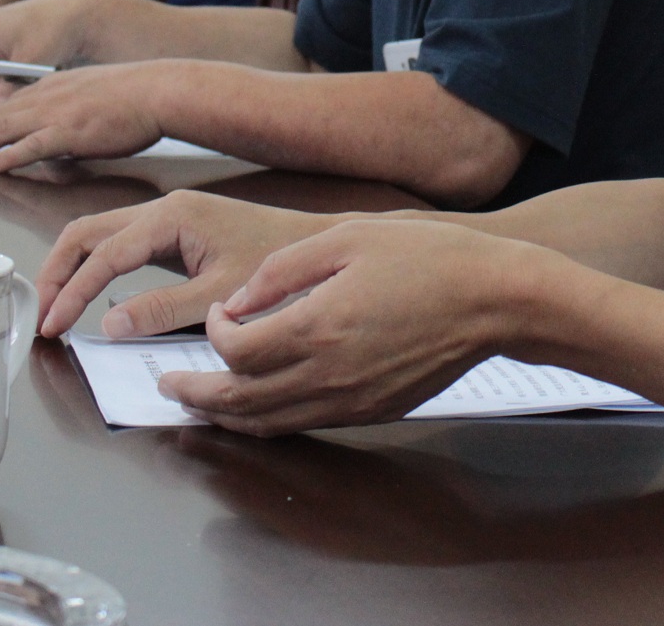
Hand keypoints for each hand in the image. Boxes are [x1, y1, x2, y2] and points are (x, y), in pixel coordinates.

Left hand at [0, 62, 166, 170]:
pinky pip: (29, 146)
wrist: (158, 89)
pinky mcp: (69, 131)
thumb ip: (68, 110)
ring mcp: (56, 114)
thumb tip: (58, 134)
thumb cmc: (135, 95)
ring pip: (2, 130)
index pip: (5, 107)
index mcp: (51, 88)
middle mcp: (46, 97)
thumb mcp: (91, 94)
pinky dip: (4, 156)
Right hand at [35, 191, 338, 337]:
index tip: (54, 326)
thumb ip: (162, 309)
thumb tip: (108, 322)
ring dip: (73, 268)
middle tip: (42, 315)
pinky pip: (121, 244)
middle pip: (88, 232)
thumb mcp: (219, 294)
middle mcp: (164, 211)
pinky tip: (91, 295)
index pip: (105, 254)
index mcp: (173, 217)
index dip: (73, 292)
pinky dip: (96, 267)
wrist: (316, 245)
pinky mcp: (176, 234)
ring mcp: (168, 219)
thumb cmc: (278, 262)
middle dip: (58, 272)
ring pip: (100, 235)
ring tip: (56, 307)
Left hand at [159, 218, 553, 435]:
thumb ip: (282, 270)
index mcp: (316, 327)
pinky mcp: (371, 411)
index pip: (235, 349)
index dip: (215, 330)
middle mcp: (327, 375)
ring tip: (200, 403)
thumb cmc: (429, 258)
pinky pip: (303, 426)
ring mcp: (350, 401)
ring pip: (268, 425)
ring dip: (225, 416)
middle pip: (239, 401)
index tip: (222, 310)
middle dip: (194, 394)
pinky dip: (268, 422)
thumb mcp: (348, 237)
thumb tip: (239, 300)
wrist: (496, 300)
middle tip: (167, 385)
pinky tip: (259, 406)